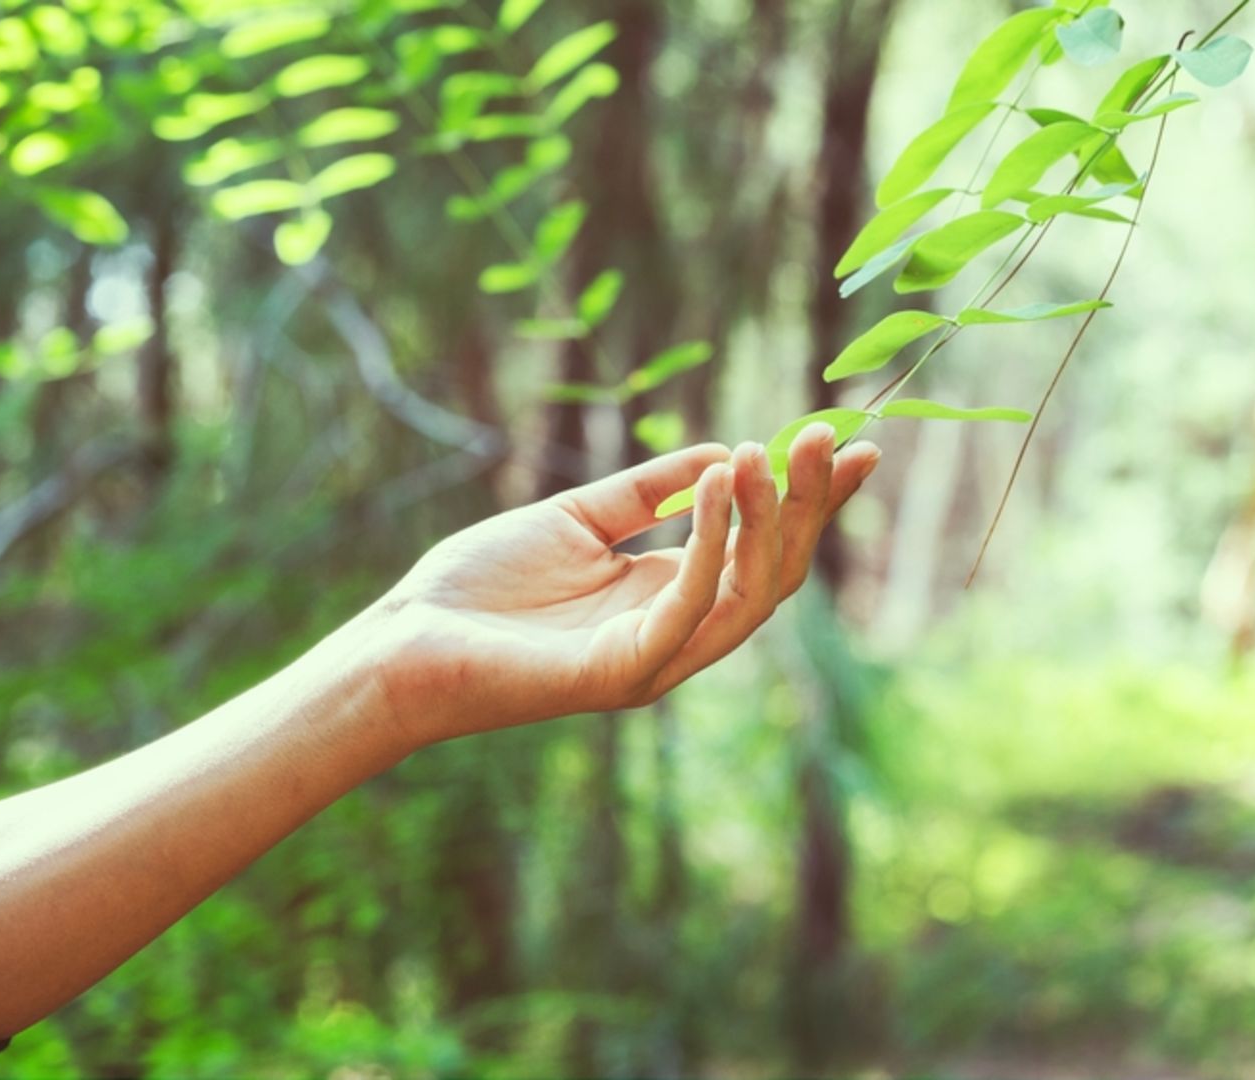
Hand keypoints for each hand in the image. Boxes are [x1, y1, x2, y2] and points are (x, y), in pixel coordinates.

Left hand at [359, 427, 878, 747]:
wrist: (402, 646)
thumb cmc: (478, 588)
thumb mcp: (575, 518)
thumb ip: (646, 491)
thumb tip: (725, 452)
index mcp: (668, 601)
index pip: (761, 551)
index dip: (811, 504)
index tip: (852, 448)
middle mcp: (676, 636)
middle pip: (773, 573)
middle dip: (807, 506)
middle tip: (827, 436)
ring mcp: (654, 660)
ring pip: (747, 594)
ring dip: (768, 519)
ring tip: (771, 451)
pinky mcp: (621, 672)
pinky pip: (687, 603)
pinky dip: (710, 541)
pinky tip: (717, 481)